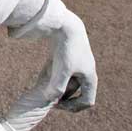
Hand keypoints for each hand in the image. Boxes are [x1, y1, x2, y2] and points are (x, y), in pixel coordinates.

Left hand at [4, 13, 96, 130]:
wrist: (64, 23)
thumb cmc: (66, 48)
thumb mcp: (62, 70)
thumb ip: (57, 88)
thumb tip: (51, 100)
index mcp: (90, 77)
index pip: (87, 101)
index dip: (73, 108)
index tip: (58, 105)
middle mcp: (86, 72)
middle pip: (75, 92)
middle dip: (62, 97)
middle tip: (48, 97)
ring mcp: (77, 63)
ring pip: (67, 83)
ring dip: (56, 87)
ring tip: (43, 89)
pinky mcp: (67, 56)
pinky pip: (61, 72)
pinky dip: (52, 77)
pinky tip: (41, 79)